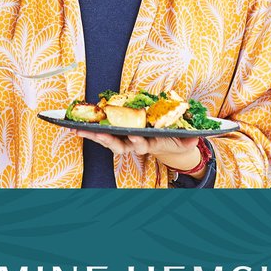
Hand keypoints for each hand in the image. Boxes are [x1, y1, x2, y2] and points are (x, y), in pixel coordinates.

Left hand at [73, 130, 204, 177]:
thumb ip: (189, 139)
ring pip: (106, 140)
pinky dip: (89, 130)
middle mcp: (135, 144)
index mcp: (150, 143)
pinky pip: (102, 133)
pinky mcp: (118, 135)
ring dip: (92, 136)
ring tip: (77, 129)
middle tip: (97, 134)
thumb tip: (194, 139)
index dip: (138, 141)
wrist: (167, 144)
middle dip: (107, 140)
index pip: (142, 144)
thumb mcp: (185, 141)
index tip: (134, 136)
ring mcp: (125, 140)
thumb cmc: (175, 139)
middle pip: (118, 145)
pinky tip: (76, 124)